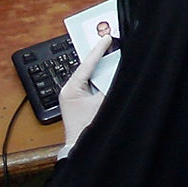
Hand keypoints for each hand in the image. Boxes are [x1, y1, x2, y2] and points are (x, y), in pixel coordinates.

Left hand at [58, 33, 111, 155]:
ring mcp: (73, 96)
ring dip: (102, 68)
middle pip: (88, 68)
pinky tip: (111, 73)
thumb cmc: (88, 129)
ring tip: (113, 54)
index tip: (107, 36)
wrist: (81, 150)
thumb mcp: (103, 102)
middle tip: (111, 41)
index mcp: (70, 89)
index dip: (99, 49)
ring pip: (91, 76)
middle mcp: (69, 90)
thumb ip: (111, 84)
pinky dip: (102, 79)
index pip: (87, 63)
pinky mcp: (79, 102)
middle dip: (100, 56)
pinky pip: (92, 85)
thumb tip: (118, 68)